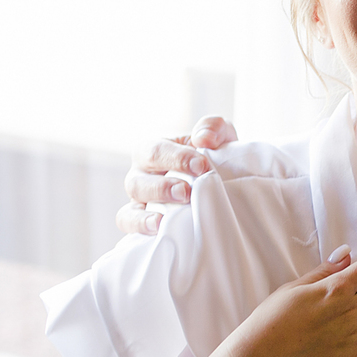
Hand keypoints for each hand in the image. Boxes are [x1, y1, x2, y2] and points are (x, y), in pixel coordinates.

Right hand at [116, 116, 237, 234]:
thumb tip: (204, 138)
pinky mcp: (146, 220)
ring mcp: (141, 200)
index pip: (155, 150)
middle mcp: (141, 174)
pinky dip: (139, 227)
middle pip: (137, 181)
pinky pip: (130, 224)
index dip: (176, 158)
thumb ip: (212, 127)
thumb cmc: (215, 153)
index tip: (201, 166)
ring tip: (166, 218)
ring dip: (147, 213)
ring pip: (131, 206)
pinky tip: (158, 229)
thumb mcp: (219, 134)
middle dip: (162, 188)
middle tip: (186, 192)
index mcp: (154, 150)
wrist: (226, 179)